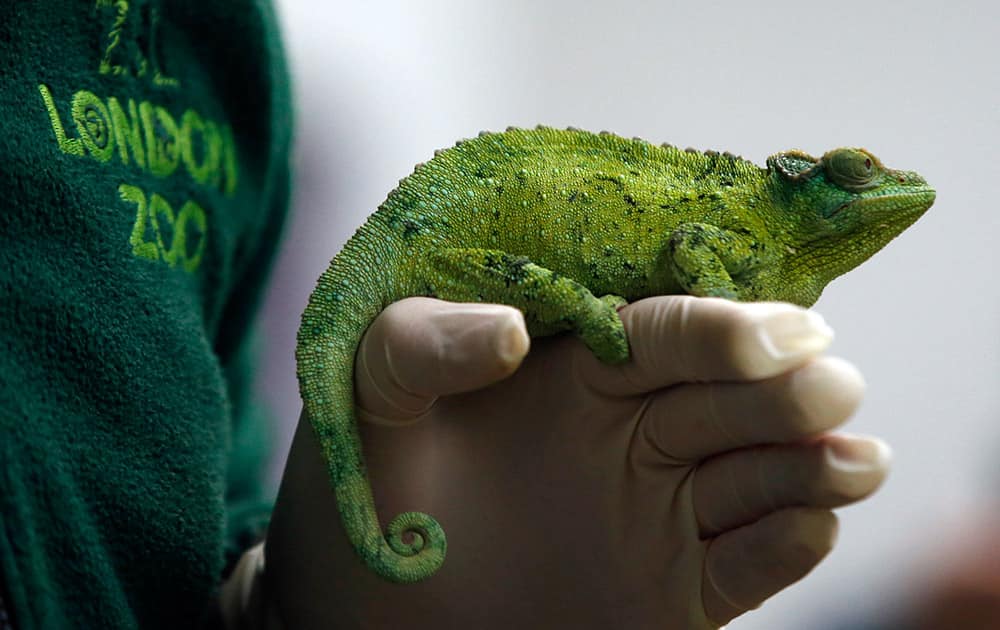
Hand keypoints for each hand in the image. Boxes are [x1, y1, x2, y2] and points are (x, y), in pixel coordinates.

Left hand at [265, 296, 888, 628]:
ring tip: (856, 458)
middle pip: (730, 396)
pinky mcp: (672, 588)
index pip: (664, 331)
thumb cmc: (363, 488)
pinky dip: (784, 545)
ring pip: (756, 474)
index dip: (718, 329)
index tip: (766, 337)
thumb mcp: (369, 393)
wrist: (364, 610)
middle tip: (829, 383)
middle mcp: (632, 429)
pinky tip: (811, 521)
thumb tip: (516, 332)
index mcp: (577, 366)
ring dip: (809, 463)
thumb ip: (424, 343)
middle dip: (784, 387)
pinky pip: (744, 564)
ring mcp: (659, 509)